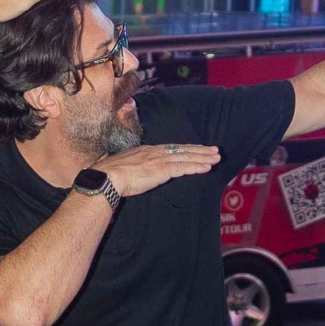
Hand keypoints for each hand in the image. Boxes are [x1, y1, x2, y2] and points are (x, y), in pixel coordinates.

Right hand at [92, 144, 220, 197]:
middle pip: (183, 149)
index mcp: (147, 150)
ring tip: (216, 158)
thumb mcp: (122, 165)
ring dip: (203, 158)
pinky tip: (207, 168)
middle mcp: (155, 152)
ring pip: (186, 157)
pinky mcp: (162, 170)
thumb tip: (127, 169)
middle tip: (215, 150)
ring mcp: (160, 160)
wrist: (108, 177)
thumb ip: (130, 165)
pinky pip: (184, 168)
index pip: (171, 148)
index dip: (186, 148)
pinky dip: (197, 167)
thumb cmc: (110, 173)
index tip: (197, 149)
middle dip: (200, 150)